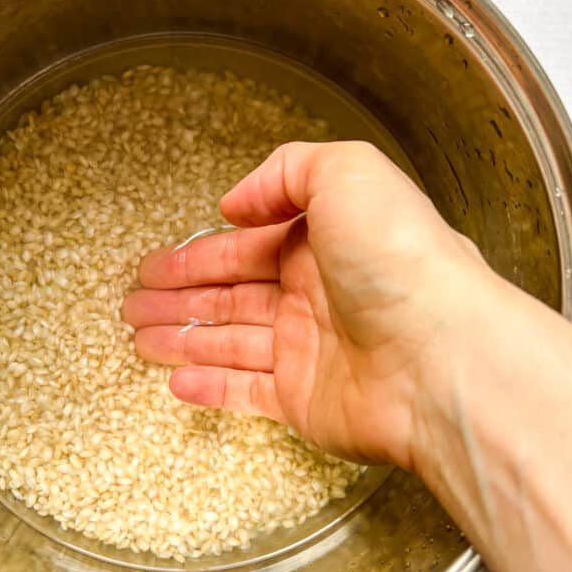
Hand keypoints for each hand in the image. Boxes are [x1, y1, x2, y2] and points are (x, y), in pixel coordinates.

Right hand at [123, 141, 489, 469]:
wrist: (439, 355)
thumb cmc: (401, 260)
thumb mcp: (348, 174)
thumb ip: (288, 171)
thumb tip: (238, 202)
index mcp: (325, 242)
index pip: (246, 247)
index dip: (196, 255)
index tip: (155, 264)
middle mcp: (317, 295)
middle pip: (230, 296)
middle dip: (178, 298)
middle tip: (132, 304)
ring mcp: (309, 350)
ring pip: (229, 342)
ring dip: (182, 339)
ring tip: (138, 338)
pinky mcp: (305, 400)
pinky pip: (246, 392)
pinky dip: (210, 387)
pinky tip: (177, 381)